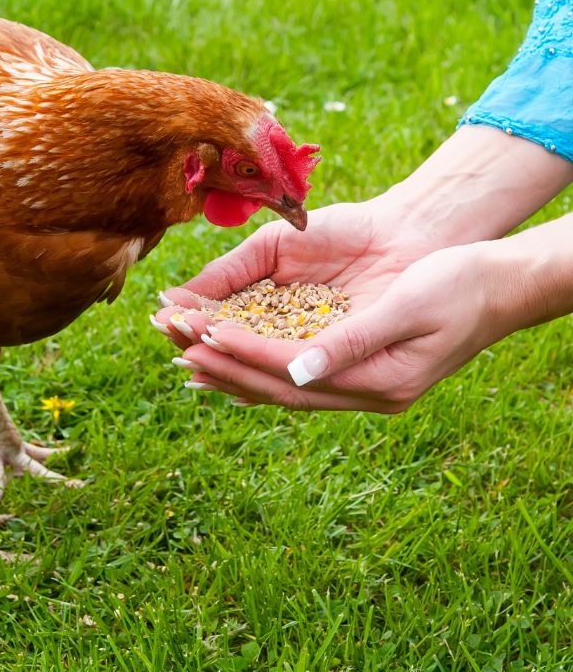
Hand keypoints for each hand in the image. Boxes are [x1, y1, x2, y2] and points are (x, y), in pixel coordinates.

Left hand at [155, 211, 572, 412]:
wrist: (496, 281)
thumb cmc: (459, 285)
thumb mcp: (409, 307)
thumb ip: (353, 342)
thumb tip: (299, 372)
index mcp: (379, 382)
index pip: (292, 373)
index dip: (244, 355)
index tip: (201, 336)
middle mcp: (363, 389)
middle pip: (277, 386)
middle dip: (224, 366)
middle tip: (174, 348)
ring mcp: (359, 380)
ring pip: (280, 382)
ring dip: (232, 368)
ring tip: (184, 355)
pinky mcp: (355, 361)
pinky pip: (294, 369)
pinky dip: (258, 362)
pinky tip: (229, 355)